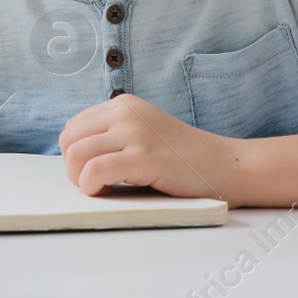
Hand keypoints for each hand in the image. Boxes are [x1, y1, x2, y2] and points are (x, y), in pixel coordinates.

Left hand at [59, 93, 235, 200]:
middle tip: (96, 185)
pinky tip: (108, 192)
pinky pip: (95, 171)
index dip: (75, 156)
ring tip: (104, 189)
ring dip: (81, 180)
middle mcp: (126, 113)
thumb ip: (114, 136)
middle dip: (74, 169)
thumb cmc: (186, 159)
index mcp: (123, 104)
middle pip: (69, 141)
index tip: (94, 172)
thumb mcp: (144, 133)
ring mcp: (135, 133)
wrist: (228, 166)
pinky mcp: (144, 158)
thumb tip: (74, 157)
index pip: (72, 128)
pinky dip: (92, 187)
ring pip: (76, 155)